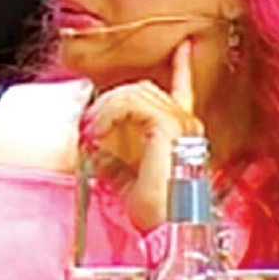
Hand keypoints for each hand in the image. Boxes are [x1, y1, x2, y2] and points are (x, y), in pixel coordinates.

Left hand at [84, 40, 202, 230]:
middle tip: (90, 129)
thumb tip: (93, 143)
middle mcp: (188, 123)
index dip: (182, 67)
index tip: (183, 47)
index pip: (184, 90)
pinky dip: (107, 117)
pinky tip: (97, 137)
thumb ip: (115, 154)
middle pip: (143, 88)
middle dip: (111, 103)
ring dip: (105, 112)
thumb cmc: (152, 212)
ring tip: (92, 137)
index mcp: (182, 133)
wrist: (166, 232)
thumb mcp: (126, 176)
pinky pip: (130, 103)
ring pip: (134, 92)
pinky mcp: (169, 125)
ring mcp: (181, 122)